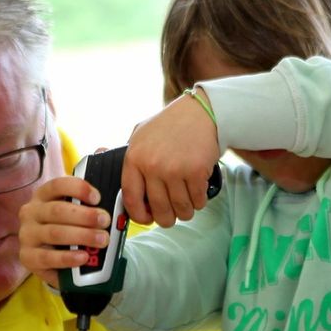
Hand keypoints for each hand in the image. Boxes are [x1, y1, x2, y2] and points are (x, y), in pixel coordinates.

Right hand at [17, 176, 111, 286]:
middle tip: (105, 221)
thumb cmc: (68, 229)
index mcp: (43, 195)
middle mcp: (31, 212)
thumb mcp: (75, 214)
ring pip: (54, 233)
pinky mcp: (27, 257)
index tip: (97, 198)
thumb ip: (87, 207)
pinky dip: (67, 258)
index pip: (57, 185)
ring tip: (102, 240)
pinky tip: (83, 257)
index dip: (78, 189)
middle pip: (57, 210)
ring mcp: (27, 235)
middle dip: (85, 215)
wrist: (53, 258)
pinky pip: (47, 258)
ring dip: (81, 236)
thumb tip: (111, 205)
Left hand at [123, 93, 219, 226]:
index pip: (131, 199)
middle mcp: (153, 166)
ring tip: (187, 202)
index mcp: (135, 158)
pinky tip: (197, 191)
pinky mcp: (197, 172)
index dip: (139, 215)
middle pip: (159, 210)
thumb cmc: (170, 125)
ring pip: (180, 209)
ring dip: (185, 211)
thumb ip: (133, 163)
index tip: (147, 218)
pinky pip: (198, 201)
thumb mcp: (140, 137)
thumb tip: (130, 195)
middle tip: (171, 214)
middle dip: (166, 218)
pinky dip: (199, 201)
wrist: (200, 112)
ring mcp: (175, 170)